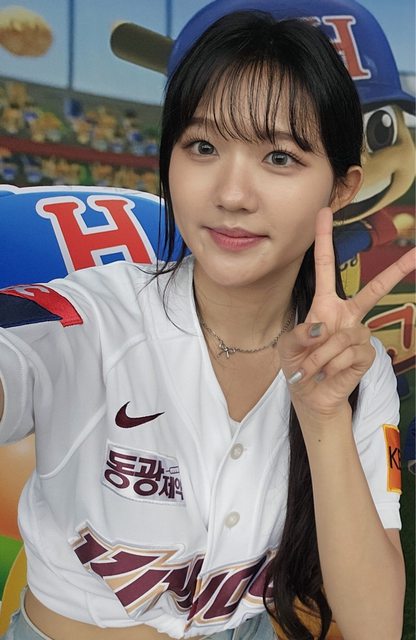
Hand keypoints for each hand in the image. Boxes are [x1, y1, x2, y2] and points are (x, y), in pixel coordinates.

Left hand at [278, 207, 414, 417]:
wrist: (309, 394)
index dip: (324, 240)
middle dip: (396, 272)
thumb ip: (300, 334)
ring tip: (312, 367)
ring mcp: (359, 334)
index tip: (323, 212)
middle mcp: (346, 315)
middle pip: (373, 289)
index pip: (325, 267)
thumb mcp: (288, 346)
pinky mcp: (366, 353)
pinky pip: (350, 352)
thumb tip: (323, 329)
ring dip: (321, 355)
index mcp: (325, 305)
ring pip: (344, 336)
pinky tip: (328, 372)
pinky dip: (332, 364)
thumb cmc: (299, 365)